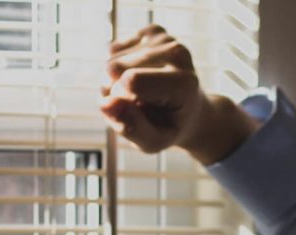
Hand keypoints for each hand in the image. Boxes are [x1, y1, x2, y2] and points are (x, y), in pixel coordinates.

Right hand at [100, 25, 258, 162]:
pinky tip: (138, 77)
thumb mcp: (154, 142)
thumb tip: (105, 103)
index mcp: (184, 83)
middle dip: (116, 92)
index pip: (130, 81)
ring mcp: (166, 39)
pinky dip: (119, 69)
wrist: (190, 111)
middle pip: (114, 69)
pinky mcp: (153, 32)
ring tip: (140, 95)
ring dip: (116, 83)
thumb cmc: (170, 127)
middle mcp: (177, 53)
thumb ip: (131, 128)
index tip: (138, 112)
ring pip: (110, 60)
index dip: (122, 102)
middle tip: (139, 106)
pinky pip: (113, 50)